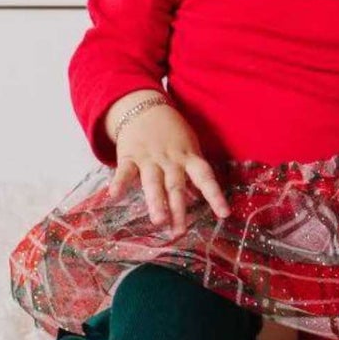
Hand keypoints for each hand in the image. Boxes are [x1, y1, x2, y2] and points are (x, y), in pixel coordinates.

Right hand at [107, 101, 229, 237]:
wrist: (144, 107)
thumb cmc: (171, 133)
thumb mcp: (188, 148)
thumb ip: (191, 173)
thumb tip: (200, 199)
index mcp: (188, 157)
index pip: (205, 177)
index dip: (215, 195)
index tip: (224, 214)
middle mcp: (171, 159)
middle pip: (176, 185)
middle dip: (179, 209)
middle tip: (180, 231)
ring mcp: (149, 158)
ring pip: (153, 181)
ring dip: (156, 200)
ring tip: (159, 221)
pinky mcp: (129, 155)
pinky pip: (124, 171)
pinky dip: (119, 182)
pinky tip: (114, 195)